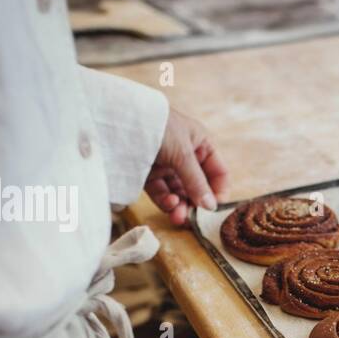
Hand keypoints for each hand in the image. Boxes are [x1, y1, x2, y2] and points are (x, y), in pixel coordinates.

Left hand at [145, 107, 228, 225]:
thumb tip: (211, 207)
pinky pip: (162, 193)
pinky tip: (169, 205)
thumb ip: (197, 182)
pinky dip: (166, 202)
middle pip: (198, 187)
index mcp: (201, 145)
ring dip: (181, 206)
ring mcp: (167, 166)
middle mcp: (186, 156)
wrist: (119, 118)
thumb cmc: (159, 127)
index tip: (214, 209)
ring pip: (179, 193)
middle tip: (193, 219)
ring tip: (178, 216)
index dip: (218, 191)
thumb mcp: (183, 154)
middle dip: (196, 203)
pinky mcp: (148, 174)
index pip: (218, 173)